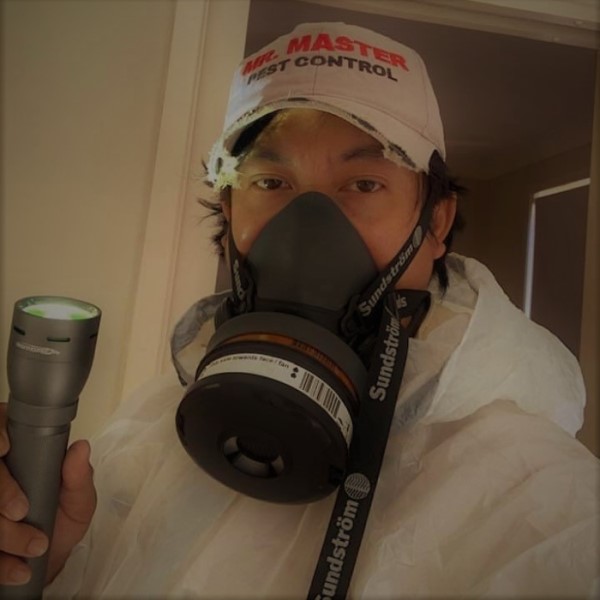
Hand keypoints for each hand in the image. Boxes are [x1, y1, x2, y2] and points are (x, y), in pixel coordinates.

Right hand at [0, 403, 96, 585]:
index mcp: (19, 455)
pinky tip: (18, 569)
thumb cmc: (60, 520)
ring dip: (4, 534)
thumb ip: (79, 477)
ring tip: (34, 547)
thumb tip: (80, 448)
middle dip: (0, 491)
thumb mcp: (78, 501)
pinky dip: (1, 561)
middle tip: (21, 512)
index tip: (4, 449)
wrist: (47, 561)